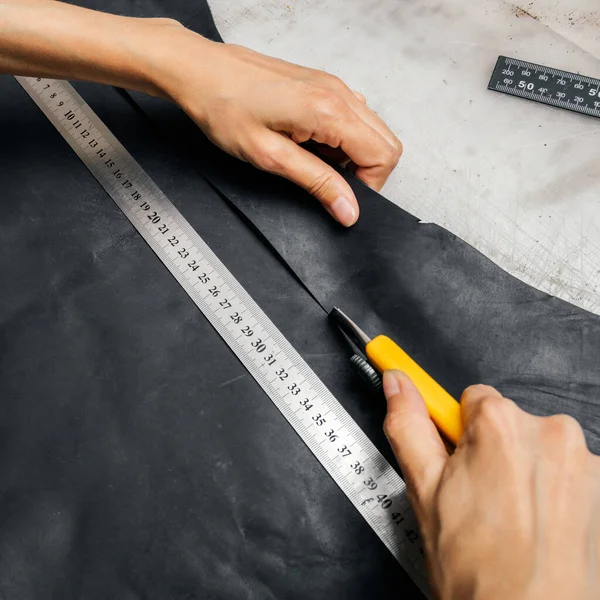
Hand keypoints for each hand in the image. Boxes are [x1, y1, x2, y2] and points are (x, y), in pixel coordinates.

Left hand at [149, 23, 401, 225]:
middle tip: (328, 183)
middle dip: (366, 172)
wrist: (199, 70)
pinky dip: (341, 138)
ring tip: (312, 160)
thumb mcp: (270, 157)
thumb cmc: (224, 107)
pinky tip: (309, 142)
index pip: (382, 156)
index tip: (340, 198)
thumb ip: (316, 182)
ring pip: (371, 130)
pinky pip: (352, 116)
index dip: (368, 186)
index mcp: (329, 111)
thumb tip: (349, 209)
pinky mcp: (320, 84)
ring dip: (352, 154)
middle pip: (385, 142)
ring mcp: (331, 85)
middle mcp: (338, 93)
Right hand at [382, 370, 599, 599]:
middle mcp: (551, 432)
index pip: (474, 399)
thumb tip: (398, 384)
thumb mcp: (424, 488)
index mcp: (501, 424)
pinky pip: (567, 473)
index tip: (459, 460)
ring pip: (538, 448)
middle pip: (508, 423)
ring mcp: (585, 463)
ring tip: (511, 518)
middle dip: (492, 452)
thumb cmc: (477, 567)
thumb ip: (408, 424)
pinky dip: (553, 491)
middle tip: (481, 498)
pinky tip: (539, 525)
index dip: (460, 435)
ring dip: (525, 471)